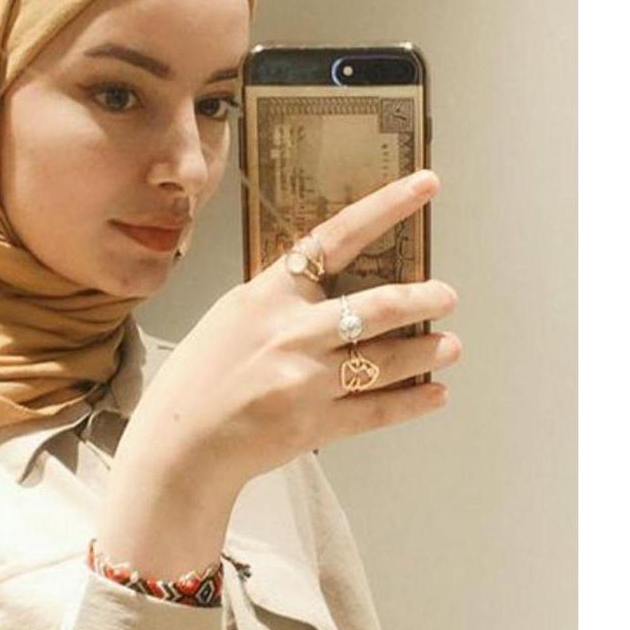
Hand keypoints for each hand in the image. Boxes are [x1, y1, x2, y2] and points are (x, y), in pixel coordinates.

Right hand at [114, 168, 460, 500]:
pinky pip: (378, 410)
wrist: (179, 445)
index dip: (385, 208)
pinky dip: (413, 401)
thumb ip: (280, 300)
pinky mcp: (316, 425)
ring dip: (428, 349)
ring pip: (387, 358)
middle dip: (423, 299)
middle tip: (448, 296)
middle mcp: (292, 332)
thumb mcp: (231, 317)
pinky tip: (437, 393)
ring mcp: (306, 381)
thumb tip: (332, 289)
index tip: (425, 185)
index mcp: (267, 295)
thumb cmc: (198, 376)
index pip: (336, 238)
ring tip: (450, 345)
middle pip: (377, 306)